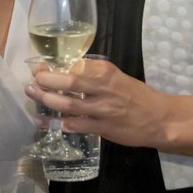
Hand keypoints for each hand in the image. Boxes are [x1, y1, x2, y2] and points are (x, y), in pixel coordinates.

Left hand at [27, 57, 170, 149]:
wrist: (160, 119)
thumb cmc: (137, 96)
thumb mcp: (117, 77)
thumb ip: (94, 76)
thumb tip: (67, 73)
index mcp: (106, 71)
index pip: (74, 65)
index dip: (53, 67)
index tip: (40, 68)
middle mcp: (103, 87)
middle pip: (68, 81)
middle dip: (45, 81)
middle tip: (32, 82)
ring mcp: (102, 108)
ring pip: (68, 103)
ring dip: (47, 101)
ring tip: (34, 97)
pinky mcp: (103, 127)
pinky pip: (76, 125)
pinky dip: (60, 123)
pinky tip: (48, 123)